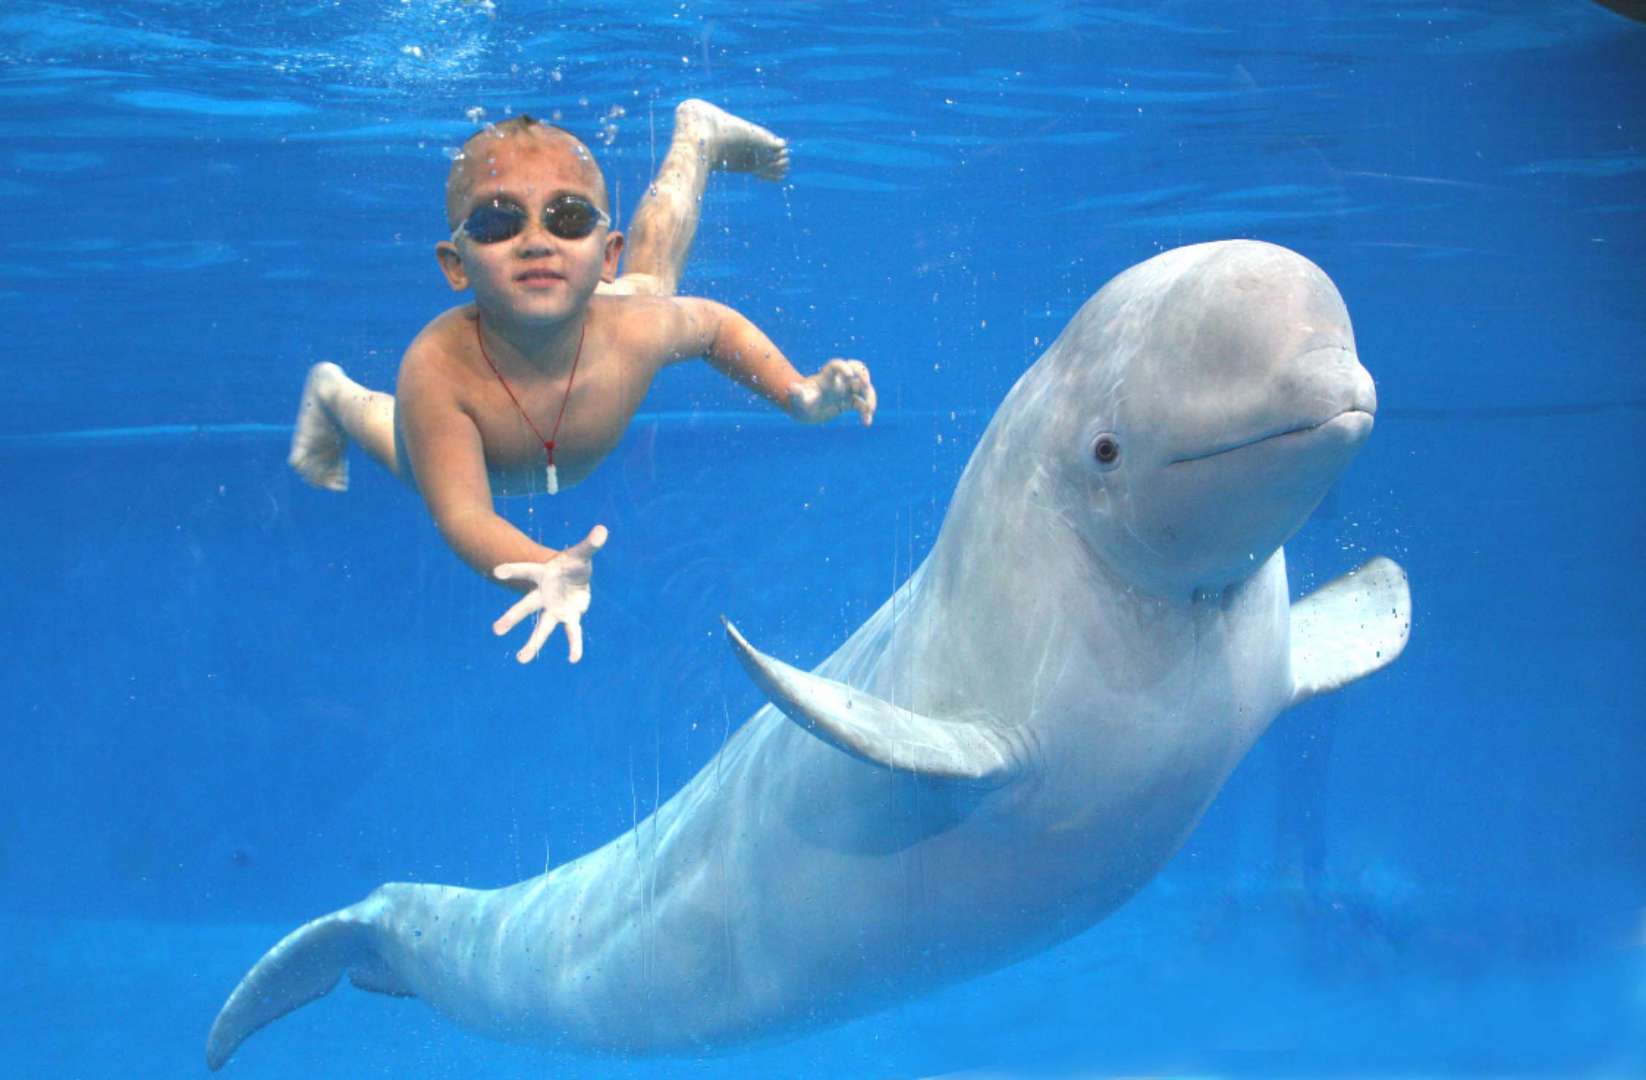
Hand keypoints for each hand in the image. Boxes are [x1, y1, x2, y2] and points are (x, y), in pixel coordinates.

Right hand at [491, 524, 607, 663]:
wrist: (575, 579)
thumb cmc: (572, 564)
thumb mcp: (582, 553)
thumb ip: (590, 544)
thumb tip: (602, 530)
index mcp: (543, 574)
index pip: (526, 570)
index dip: (512, 570)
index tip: (496, 572)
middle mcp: (544, 595)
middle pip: (526, 606)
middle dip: (512, 617)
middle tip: (496, 630)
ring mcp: (554, 608)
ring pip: (542, 627)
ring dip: (533, 643)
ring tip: (522, 659)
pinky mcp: (568, 617)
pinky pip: (572, 633)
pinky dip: (574, 645)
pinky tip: (574, 659)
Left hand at [788, 359, 875, 425]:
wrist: (804, 411)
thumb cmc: (799, 402)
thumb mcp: (797, 399)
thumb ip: (797, 393)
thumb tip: (791, 388)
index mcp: (826, 377)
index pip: (837, 365)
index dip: (844, 367)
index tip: (849, 374)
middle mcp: (838, 381)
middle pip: (856, 369)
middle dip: (864, 374)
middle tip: (866, 384)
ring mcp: (845, 391)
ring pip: (863, 388)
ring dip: (870, 397)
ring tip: (869, 410)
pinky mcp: (849, 402)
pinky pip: (862, 405)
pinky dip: (866, 413)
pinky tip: (866, 423)